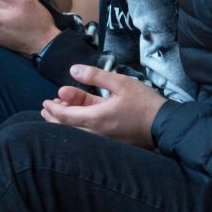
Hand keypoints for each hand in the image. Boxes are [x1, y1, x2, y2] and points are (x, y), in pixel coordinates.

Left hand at [41, 66, 165, 147]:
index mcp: (96, 119)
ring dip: (67, 120)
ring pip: (78, 131)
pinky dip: (80, 124)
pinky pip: (89, 133)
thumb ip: (95, 76)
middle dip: (55, 117)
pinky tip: (80, 115)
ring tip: (61, 109)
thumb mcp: (120, 82)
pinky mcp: (112, 141)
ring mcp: (104, 140)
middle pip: (68, 128)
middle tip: (45, 108)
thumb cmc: (144, 102)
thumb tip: (73, 70)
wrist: (166, 125)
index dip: (53, 109)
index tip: (45, 101)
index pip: (65, 117)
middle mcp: (97, 133)